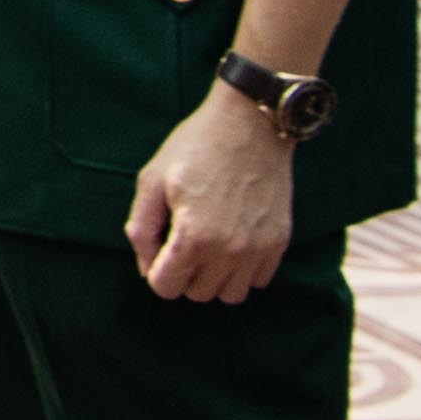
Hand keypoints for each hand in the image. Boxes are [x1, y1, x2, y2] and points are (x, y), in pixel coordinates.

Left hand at [130, 87, 299, 302]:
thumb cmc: (195, 148)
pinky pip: (257, 281)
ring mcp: (259, 249)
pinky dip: (241, 271)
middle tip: (181, 240)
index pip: (167, 287)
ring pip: (230, 294)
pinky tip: (231, 242)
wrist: (251, 125)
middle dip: (183, 274)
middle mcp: (230, 251)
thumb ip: (141, 228)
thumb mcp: (152, 180)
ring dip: (213, 278)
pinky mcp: (279, 242)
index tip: (159, 247)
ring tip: (206, 245)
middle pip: (198, 294)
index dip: (155, 271)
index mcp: (194, 236)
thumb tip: (146, 268)